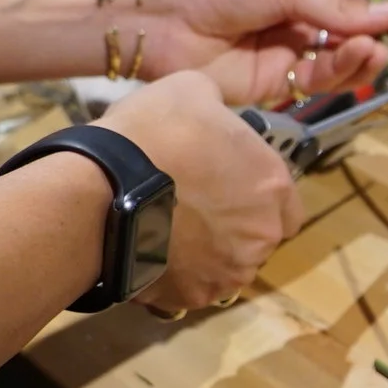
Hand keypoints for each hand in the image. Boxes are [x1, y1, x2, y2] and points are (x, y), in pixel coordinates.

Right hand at [96, 70, 303, 311]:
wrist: (100, 187)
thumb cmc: (152, 133)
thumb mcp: (193, 91)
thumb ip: (217, 107)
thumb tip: (213, 109)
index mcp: (272, 186)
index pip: (288, 207)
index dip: (260, 198)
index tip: (232, 189)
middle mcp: (262, 236)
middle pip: (258, 239)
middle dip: (233, 227)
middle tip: (194, 208)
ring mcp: (228, 271)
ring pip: (226, 267)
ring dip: (206, 254)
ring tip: (167, 231)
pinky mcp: (192, 297)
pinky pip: (190, 288)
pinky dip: (175, 276)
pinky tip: (149, 252)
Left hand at [135, 0, 387, 105]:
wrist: (157, 18)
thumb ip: (335, 6)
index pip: (348, 4)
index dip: (374, 14)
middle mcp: (295, 24)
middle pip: (347, 37)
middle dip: (372, 41)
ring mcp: (284, 56)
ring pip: (335, 64)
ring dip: (360, 59)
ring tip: (374, 52)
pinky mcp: (272, 86)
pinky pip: (314, 82)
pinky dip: (338, 73)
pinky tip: (355, 58)